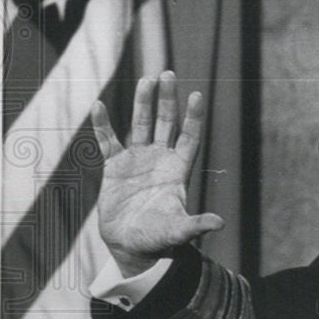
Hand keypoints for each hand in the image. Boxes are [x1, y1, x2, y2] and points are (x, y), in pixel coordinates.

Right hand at [91, 71, 223, 277]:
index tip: (197, 95)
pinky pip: (108, 141)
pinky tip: (98, 105)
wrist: (130, 245)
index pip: (189, 137)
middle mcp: (160, 159)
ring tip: (146, 79)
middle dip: (168, 99)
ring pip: (141, 124)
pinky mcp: (115, 167)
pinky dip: (103, 125)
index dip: (193, 117)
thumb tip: (219, 223)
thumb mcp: (178, 231)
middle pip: (166, 123)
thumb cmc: (159, 237)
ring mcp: (137, 160)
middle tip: (168, 73)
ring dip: (142, 103)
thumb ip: (196, 225)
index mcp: (178, 170)